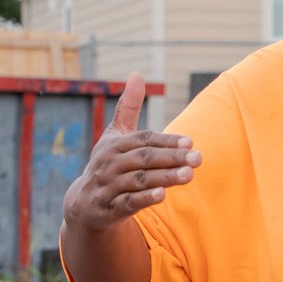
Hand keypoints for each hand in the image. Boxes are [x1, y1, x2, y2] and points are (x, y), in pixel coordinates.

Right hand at [62, 72, 201, 231]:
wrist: (84, 203)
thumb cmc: (108, 163)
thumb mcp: (115, 135)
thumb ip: (129, 107)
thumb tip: (136, 73)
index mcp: (115, 145)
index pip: (144, 140)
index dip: (167, 141)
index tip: (190, 142)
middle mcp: (110, 163)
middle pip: (144, 158)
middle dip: (171, 158)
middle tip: (198, 158)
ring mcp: (109, 186)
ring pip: (139, 180)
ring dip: (164, 177)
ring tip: (189, 175)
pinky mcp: (109, 208)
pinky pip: (128, 202)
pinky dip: (144, 199)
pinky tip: (163, 195)